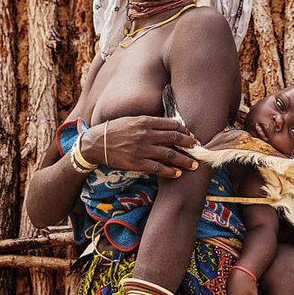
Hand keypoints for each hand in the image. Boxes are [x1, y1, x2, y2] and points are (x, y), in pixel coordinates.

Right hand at [81, 116, 198, 177]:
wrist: (96, 143)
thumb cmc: (114, 130)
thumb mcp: (132, 120)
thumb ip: (149, 122)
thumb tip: (167, 126)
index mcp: (145, 121)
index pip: (171, 124)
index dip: (184, 131)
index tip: (191, 136)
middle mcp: (146, 134)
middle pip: (174, 138)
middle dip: (189, 144)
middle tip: (197, 148)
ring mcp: (142, 149)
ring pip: (169, 154)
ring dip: (184, 160)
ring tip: (194, 165)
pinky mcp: (137, 163)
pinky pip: (158, 168)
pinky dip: (170, 171)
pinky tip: (178, 173)